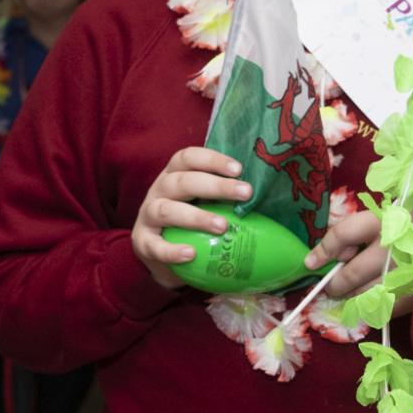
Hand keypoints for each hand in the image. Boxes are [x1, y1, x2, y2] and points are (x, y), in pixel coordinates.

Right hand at [131, 147, 250, 288]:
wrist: (158, 253)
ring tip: (223, 226)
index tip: (239, 169)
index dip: (212, 160)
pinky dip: (172, 250)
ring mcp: (148, 216)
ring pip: (167, 210)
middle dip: (215, 186)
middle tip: (245, 193)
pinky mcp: (142, 242)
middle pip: (182, 181)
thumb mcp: (203, 204)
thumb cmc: (189, 223)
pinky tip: (192, 254)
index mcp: (174, 175)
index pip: (188, 157)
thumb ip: (224, 199)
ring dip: (196, 217)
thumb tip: (269, 201)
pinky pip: (155, 246)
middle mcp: (158, 190)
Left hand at [305, 204, 412, 315]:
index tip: (310, 263)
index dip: (323, 250)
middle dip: (334, 283)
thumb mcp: (380, 220)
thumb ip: (353, 233)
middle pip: (352, 272)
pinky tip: (371, 297)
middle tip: (330, 286)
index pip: (343, 235)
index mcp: (384, 220)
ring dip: (350, 296)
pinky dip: (370, 305)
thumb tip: (320, 255)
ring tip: (349, 292)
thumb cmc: (406, 230)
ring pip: (364, 294)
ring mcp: (407, 273)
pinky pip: (381, 307)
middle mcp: (395, 246)